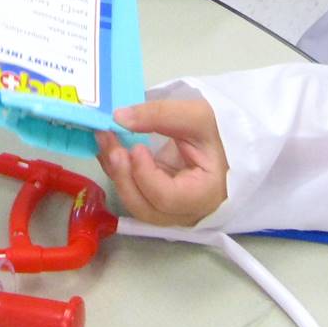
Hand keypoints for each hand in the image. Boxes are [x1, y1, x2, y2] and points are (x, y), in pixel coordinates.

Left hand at [95, 99, 229, 227]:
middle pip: (145, 207)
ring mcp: (169, 210)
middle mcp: (185, 211)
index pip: (167, 198)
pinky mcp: (157, 199)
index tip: (137, 148)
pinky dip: (118, 171)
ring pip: (135, 203)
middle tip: (107, 140)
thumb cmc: (218, 132)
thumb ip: (159, 115)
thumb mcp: (196, 116)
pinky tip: (108, 147)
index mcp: (204, 195)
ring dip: (115, 172)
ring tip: (104, 139)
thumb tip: (118, 117)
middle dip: (122, 174)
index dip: (145, 176)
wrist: (223, 141)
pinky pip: (133, 192)